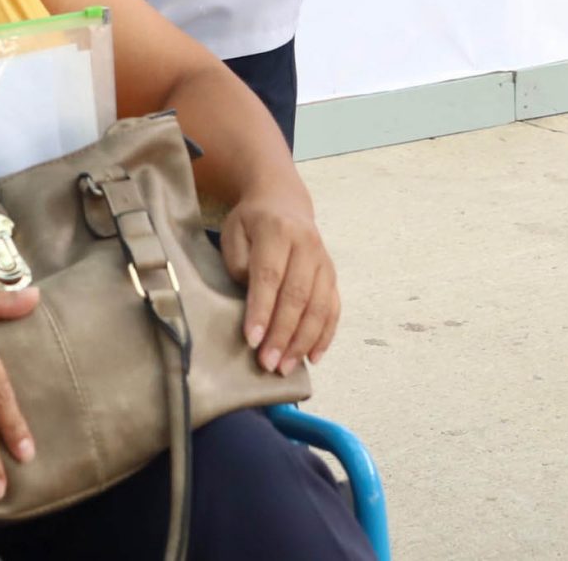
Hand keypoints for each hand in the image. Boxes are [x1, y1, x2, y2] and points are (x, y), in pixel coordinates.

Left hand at [218, 184, 340, 375]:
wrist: (282, 200)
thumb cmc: (250, 223)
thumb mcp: (233, 233)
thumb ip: (239, 265)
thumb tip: (253, 302)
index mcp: (277, 231)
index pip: (270, 276)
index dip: (261, 310)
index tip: (252, 339)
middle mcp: (307, 245)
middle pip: (297, 296)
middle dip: (282, 334)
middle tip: (268, 363)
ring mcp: (324, 261)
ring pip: (319, 306)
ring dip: (303, 341)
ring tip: (285, 367)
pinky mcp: (333, 275)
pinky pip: (334, 309)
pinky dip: (325, 336)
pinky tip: (313, 357)